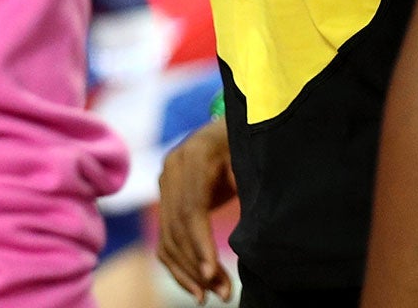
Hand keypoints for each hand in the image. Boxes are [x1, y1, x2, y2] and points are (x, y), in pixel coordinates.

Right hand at [157, 118, 235, 302]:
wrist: (234, 126)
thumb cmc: (250, 144)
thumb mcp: (252, 162)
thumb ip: (249, 192)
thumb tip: (251, 239)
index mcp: (195, 154)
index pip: (191, 208)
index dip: (200, 243)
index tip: (211, 274)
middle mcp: (172, 168)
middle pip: (177, 227)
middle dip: (197, 265)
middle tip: (222, 293)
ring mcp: (165, 184)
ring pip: (168, 238)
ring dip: (188, 272)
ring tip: (214, 295)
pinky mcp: (166, 200)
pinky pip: (166, 240)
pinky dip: (178, 267)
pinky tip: (196, 287)